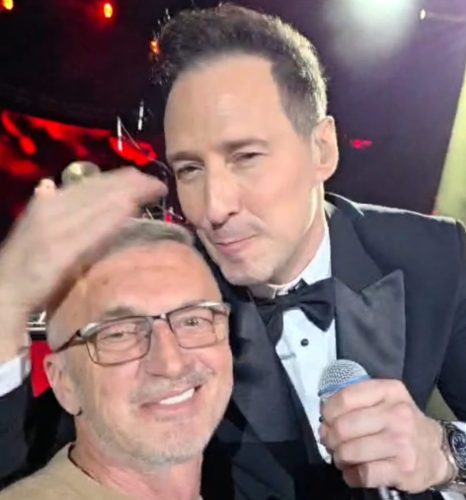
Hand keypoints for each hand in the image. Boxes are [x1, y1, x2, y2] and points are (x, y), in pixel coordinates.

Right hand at [0, 166, 166, 329]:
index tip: (141, 176)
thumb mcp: (34, 228)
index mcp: (47, 203)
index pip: (88, 184)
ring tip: (154, 190)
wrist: (3, 291)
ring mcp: (56, 229)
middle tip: (157, 183)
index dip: (118, 178)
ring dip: (129, 194)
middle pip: (98, 189)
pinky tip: (132, 210)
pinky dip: (113, 218)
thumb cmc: (24, 262)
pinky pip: (93, 231)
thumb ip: (46, 207)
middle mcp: (52, 209)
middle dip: (131, 183)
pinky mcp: (61, 252)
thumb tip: (48, 184)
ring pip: (99, 204)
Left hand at [319, 379, 452, 492]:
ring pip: (350, 451)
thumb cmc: (400, 422)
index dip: (328, 412)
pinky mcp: (403, 469)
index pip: (344, 398)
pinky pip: (363, 474)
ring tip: (342, 457)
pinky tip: (353, 472)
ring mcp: (402, 442)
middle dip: (330, 438)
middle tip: (332, 443)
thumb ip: (355, 403)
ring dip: (339, 457)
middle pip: (343, 427)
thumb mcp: (383, 400)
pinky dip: (351, 476)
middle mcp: (397, 414)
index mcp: (389, 391)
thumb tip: (325, 422)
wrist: (436, 450)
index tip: (328, 421)